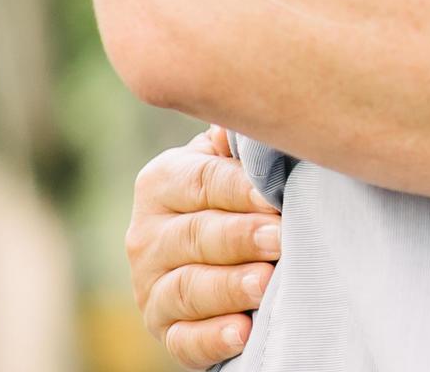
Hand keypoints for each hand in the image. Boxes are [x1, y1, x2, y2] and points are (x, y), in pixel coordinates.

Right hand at [124, 125, 279, 367]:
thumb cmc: (242, 190)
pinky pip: (185, 339)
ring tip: (266, 283)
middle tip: (282, 237)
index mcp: (163, 181)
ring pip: (187, 287)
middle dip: (240, 237)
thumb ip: (242, 137)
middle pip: (195, 235)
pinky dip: (212, 337)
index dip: (241, 189)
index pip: (201, 182)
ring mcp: (151, 286)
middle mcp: (147, 234)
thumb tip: (262, 90)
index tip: (276, 194)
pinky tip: (242, 333)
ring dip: (228, 286)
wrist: (229, 249)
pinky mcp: (165, 331)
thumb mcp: (234, 158)